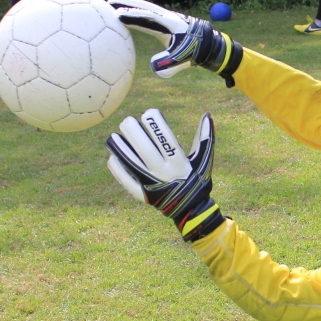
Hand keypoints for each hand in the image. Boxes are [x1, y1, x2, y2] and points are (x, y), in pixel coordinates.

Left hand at [106, 109, 223, 241]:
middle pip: (146, 150)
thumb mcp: (203, 159)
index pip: (167, 141)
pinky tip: (113, 156)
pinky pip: (126, 180)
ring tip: (113, 136)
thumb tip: (207, 115)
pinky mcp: (142, 195)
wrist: (190, 208)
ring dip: (121, 149)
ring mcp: (152, 184)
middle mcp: (164, 173)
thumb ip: (204, 138)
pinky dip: (118, 168)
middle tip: (127, 121)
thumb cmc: (196, 178)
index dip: (157, 126)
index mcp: (179, 164)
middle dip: (134, 133)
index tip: (148, 113)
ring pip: (132, 163)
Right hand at [107, 0, 241, 82]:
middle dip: (127, 4)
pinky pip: (146, 18)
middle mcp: (166, 18)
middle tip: (109, 2)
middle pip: (144, 7)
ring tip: (112, 7)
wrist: (207, 44)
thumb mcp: (183, 59)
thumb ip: (170, 64)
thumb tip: (154, 67)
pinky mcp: (163, 25)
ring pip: (145, 10)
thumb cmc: (195, 51)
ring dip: (130, 8)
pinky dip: (135, 16)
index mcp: (171, 23)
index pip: (149, 16)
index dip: (134, 15)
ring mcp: (164, 20)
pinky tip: (124, 20)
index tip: (118, 15)